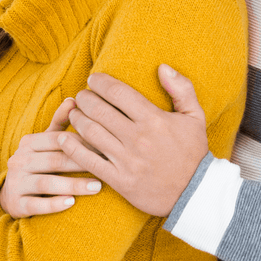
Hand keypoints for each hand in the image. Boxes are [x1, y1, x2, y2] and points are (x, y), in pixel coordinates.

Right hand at [0, 98, 102, 217]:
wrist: (11, 195)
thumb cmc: (37, 164)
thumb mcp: (45, 142)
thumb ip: (59, 123)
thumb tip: (74, 99)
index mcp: (29, 142)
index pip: (59, 140)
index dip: (84, 142)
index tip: (109, 145)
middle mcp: (19, 160)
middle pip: (55, 160)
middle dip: (83, 163)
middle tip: (109, 166)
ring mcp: (16, 183)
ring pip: (47, 183)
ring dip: (73, 185)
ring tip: (98, 186)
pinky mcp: (17, 204)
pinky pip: (36, 205)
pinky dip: (54, 204)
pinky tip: (72, 203)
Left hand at [57, 65, 208, 216]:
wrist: (195, 193)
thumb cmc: (193, 152)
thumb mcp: (195, 117)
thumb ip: (182, 88)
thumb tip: (162, 67)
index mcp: (154, 120)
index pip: (118, 92)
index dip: (100, 81)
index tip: (93, 79)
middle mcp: (138, 138)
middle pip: (99, 110)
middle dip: (84, 98)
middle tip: (81, 95)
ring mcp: (127, 160)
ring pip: (90, 132)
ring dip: (77, 118)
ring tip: (75, 113)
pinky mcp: (119, 180)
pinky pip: (88, 160)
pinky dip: (72, 147)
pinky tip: (64, 138)